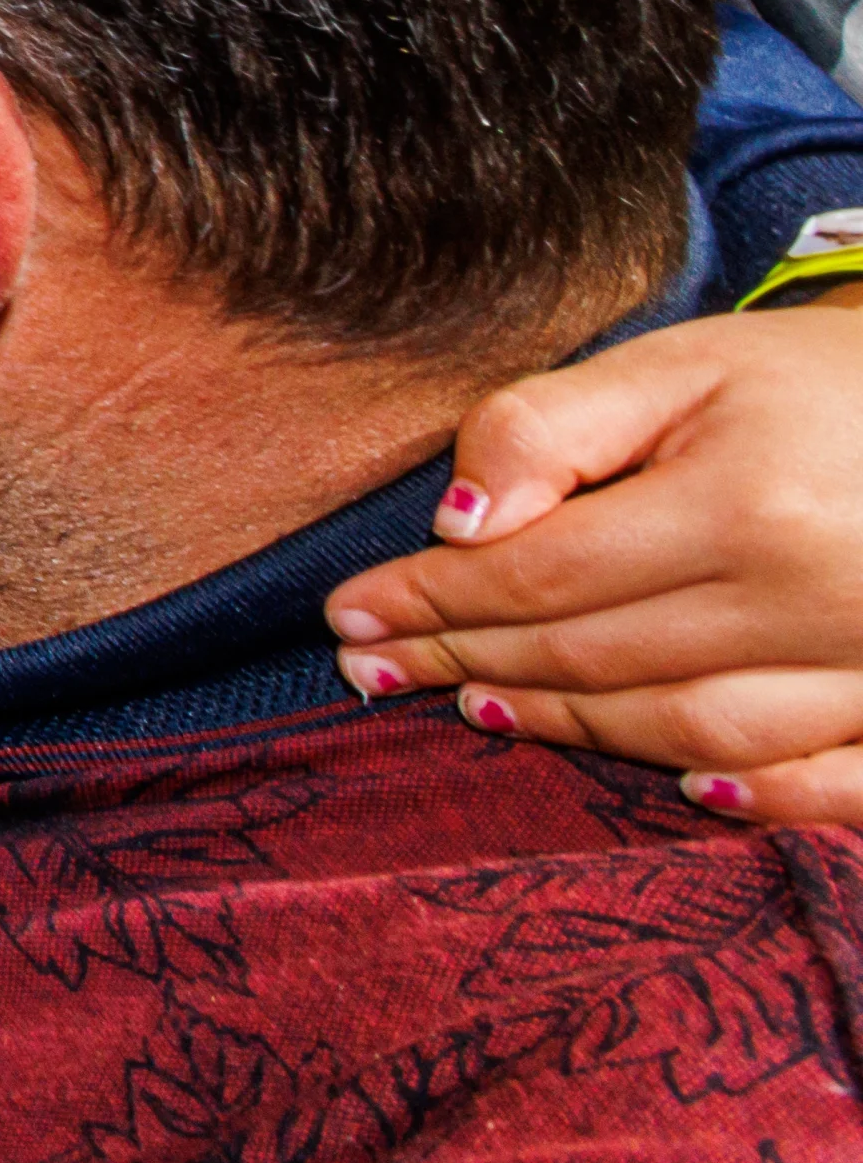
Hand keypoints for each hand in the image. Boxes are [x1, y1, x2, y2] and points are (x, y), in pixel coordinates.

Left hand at [326, 303, 862, 821]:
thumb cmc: (812, 382)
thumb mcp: (682, 365)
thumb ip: (554, 428)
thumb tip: (457, 524)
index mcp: (746, 506)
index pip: (545, 575)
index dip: (434, 600)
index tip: (349, 613)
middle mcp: (813, 598)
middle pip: (599, 656)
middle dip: (469, 663)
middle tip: (374, 668)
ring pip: (691, 727)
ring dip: (575, 728)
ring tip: (477, 708)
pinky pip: (839, 783)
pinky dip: (763, 796)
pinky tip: (687, 788)